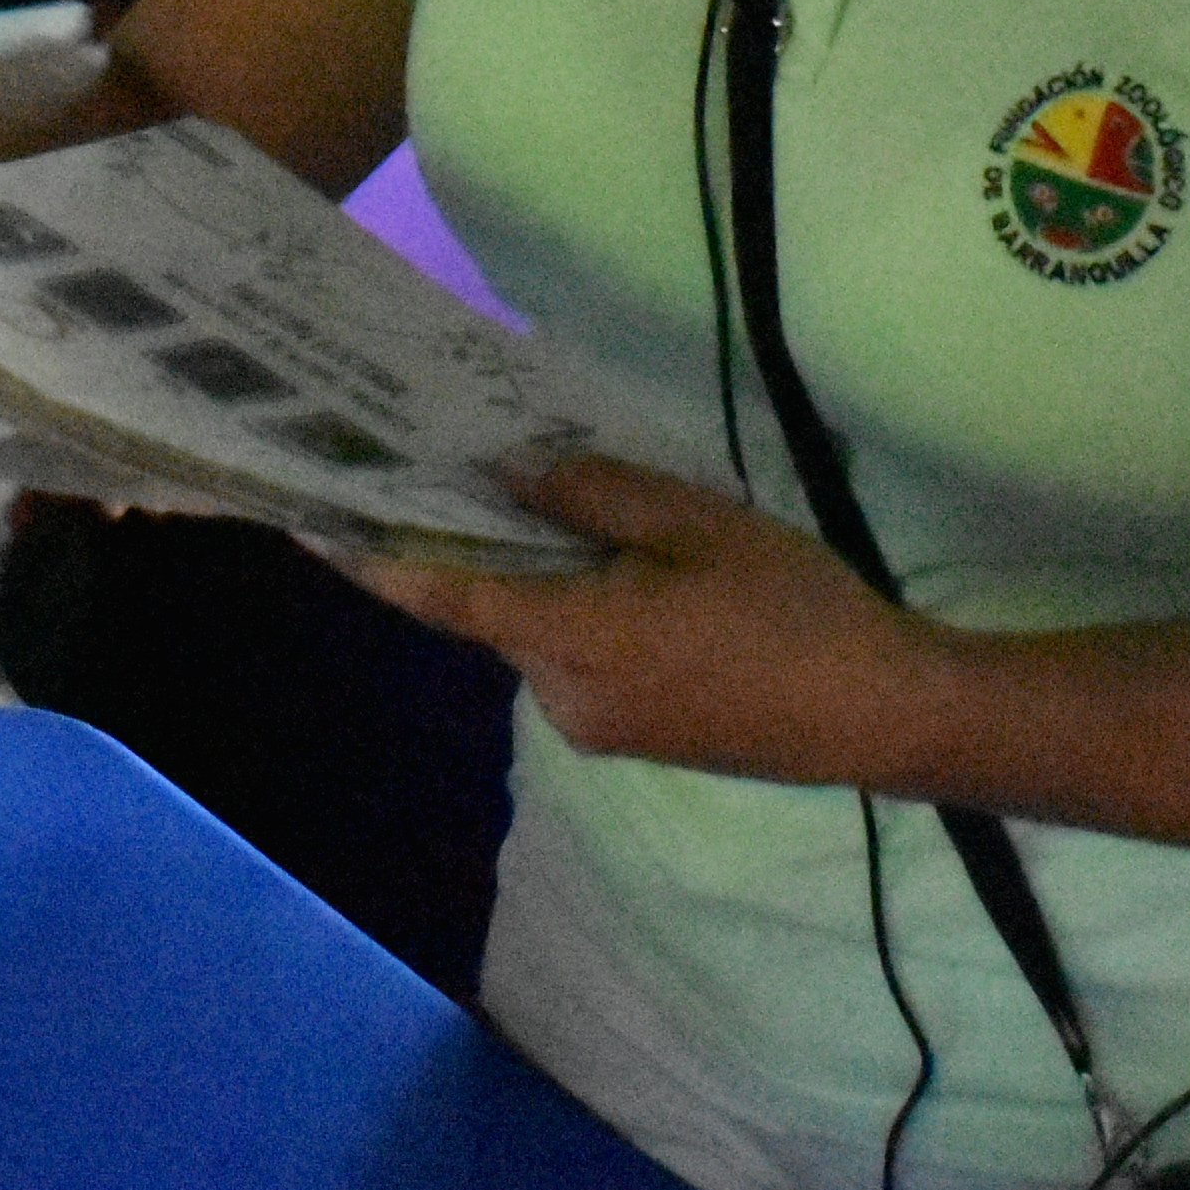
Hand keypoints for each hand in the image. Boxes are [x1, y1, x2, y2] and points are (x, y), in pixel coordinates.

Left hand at [350, 454, 948, 792]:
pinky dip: (577, 605)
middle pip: (490, 609)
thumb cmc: (793, 609)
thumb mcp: (697, 524)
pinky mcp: (634, 732)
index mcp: (572, 639)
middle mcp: (562, 695)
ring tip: (556, 490)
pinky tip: (621, 560)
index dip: (369, 558)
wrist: (882, 714)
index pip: (441, 597)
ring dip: (537, 572)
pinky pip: (578, 654)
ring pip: (538, 629)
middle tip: (450, 456)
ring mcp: (597, 724)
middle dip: (472, 541)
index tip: (306, 519)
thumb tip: (510, 472)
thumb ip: (596, 495)